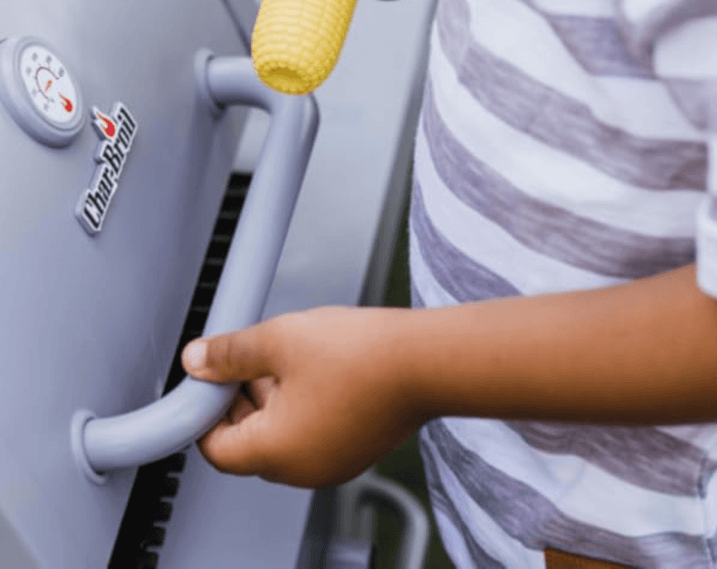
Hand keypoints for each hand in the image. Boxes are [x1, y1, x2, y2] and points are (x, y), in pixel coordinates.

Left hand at [181, 306, 423, 486]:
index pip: (216, 447)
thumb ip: (230, 354)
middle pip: (250, 442)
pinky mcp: (357, 449)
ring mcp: (334, 462)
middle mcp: (303, 469)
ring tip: (287, 354)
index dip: (205, 410)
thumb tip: (197, 361)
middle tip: (248, 357)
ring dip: (274, 399)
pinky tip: (316, 367)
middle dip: (241, 399)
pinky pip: (314, 433)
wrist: (425, 359)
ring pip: (283, 435)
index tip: (210, 380)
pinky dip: (304, 405)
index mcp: (276, 452)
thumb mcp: (278, 340)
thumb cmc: (360, 354)